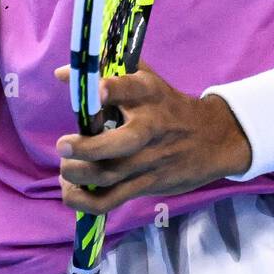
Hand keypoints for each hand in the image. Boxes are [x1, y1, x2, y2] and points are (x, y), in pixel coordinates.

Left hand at [53, 60, 251, 212]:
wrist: (212, 138)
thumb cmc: (168, 104)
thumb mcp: (147, 79)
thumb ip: (106, 71)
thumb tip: (61, 73)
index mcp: (148, 93)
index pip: (129, 87)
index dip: (112, 89)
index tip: (95, 92)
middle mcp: (150, 126)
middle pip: (121, 142)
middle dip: (88, 147)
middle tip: (63, 146)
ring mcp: (149, 159)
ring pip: (112, 174)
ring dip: (81, 176)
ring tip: (65, 170)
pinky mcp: (147, 184)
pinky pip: (113, 200)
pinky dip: (87, 202)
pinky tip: (71, 193)